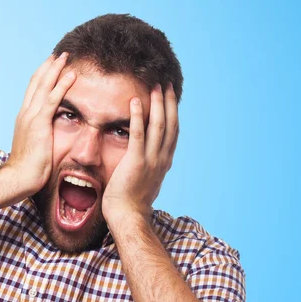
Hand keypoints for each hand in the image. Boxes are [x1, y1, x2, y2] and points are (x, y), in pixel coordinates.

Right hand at [6, 53, 76, 194]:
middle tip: (58, 55)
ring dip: (55, 69)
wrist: (19, 178)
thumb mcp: (35, 147)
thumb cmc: (27, 170)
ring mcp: (31, 117)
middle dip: (47, 67)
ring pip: (43, 86)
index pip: (32, 92)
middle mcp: (25, 114)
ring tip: (65, 57)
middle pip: (36, 83)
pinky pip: (52, 99)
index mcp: (24, 119)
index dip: (41, 77)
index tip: (51, 66)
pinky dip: (62, 85)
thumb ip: (40, 137)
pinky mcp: (39, 123)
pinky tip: (71, 75)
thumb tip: (48, 137)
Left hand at [102, 82, 178, 222]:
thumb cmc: (131, 203)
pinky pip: (138, 134)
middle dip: (168, 103)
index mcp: (164, 163)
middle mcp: (161, 159)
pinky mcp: (136, 162)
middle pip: (170, 125)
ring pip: (158, 126)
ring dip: (157, 104)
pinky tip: (134, 101)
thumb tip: (144, 163)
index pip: (172, 133)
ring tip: (155, 87)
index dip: (172, 114)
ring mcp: (151, 160)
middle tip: (166, 84)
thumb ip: (147, 169)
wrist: (128, 217)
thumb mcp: (145, 182)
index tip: (170, 98)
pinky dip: (137, 116)